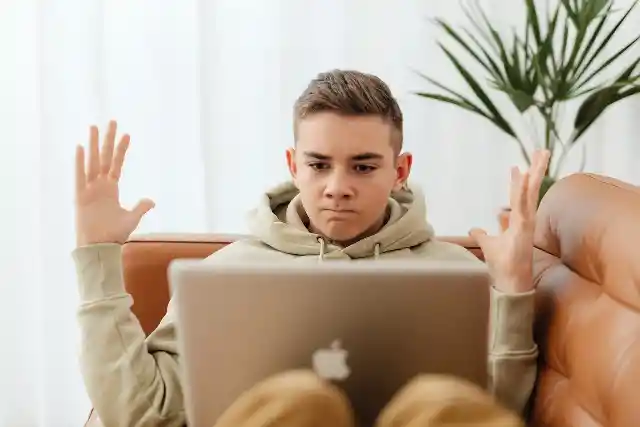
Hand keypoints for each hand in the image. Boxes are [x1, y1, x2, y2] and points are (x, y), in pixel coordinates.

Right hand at [75, 120, 153, 246]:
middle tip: (112, 121)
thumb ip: (140, 207)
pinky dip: (80, 162)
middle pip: (104, 157)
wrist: (99, 247)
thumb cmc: (113, 235)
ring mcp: (90, 189)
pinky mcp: (81, 196)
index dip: (121, 150)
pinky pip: (80, 176)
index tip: (127, 134)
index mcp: (111, 189)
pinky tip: (81, 147)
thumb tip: (151, 200)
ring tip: (94, 127)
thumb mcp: (131, 219)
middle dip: (108, 139)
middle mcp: (100, 185)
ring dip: (94, 144)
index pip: (116, 164)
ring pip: (92, 162)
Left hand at [469, 149, 550, 293]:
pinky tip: (524, 175)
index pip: (520, 196)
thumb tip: (474, 228)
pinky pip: (525, 205)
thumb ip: (482, 235)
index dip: (519, 181)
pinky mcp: (525, 228)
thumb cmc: (503, 265)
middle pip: (532, 190)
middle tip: (543, 150)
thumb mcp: (488, 245)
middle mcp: (526, 219)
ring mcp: (527, 223)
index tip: (516, 166)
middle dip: (537, 170)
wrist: (509, 282)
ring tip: (540, 155)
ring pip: (532, 194)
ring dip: (536, 174)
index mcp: (519, 221)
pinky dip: (525, 190)